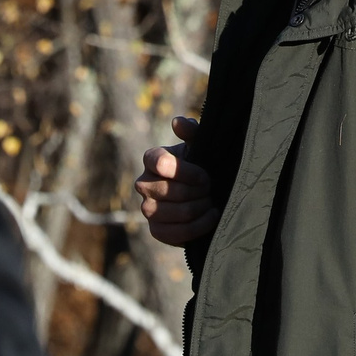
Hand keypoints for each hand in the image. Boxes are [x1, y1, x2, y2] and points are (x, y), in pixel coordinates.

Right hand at [135, 116, 220, 247]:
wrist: (206, 194)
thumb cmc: (202, 164)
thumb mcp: (200, 146)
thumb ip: (192, 132)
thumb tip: (177, 122)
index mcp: (152, 159)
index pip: (159, 163)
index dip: (186, 171)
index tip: (205, 175)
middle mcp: (143, 183)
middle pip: (171, 191)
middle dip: (198, 192)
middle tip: (212, 189)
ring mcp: (147, 208)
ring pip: (175, 212)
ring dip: (200, 208)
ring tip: (212, 202)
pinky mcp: (156, 230)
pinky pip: (175, 233)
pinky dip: (198, 227)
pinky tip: (211, 217)